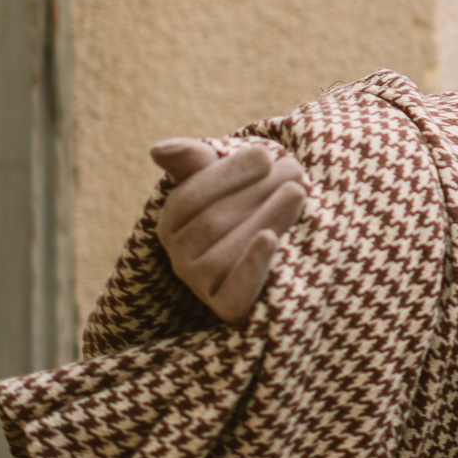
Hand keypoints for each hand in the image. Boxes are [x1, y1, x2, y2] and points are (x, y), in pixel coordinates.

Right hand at [150, 139, 309, 323]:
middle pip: (212, 222)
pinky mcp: (227, 307)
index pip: (190, 198)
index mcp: (173, 223)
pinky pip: (235, 292)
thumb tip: (159, 149)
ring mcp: (201, 285)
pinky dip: (252, 265)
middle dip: (257, 192)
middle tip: (295, 171)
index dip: (228, 175)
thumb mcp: (224, 178)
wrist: (289, 254)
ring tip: (298, 192)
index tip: (266, 156)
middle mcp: (179, 257)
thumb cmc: (254, 204)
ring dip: (265, 218)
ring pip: (225, 253)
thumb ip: (194, 160)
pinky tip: (272, 239)